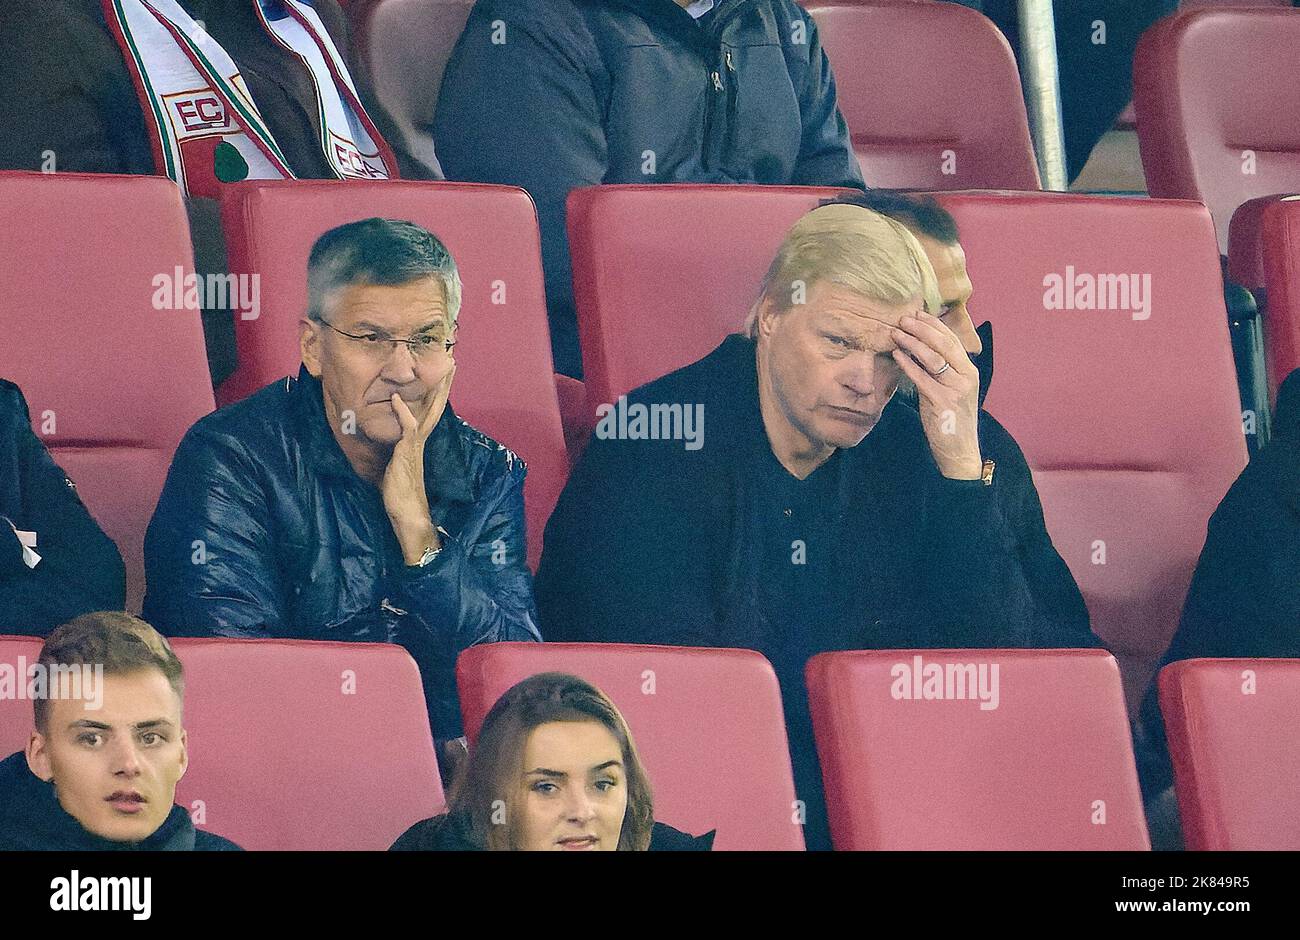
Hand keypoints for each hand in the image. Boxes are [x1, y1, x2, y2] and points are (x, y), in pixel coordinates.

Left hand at [382, 362, 455, 562]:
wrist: (408, 514)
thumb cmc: (400, 496)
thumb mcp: (395, 468)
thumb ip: (395, 454)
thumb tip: (387, 449)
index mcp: (418, 442)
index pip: (429, 413)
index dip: (435, 395)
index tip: (441, 377)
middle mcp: (421, 440)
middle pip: (435, 407)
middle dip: (443, 386)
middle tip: (452, 365)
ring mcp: (416, 444)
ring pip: (428, 412)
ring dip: (434, 391)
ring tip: (442, 372)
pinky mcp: (408, 451)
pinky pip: (407, 426)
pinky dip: (401, 411)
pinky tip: (395, 398)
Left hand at [890, 310, 981, 478]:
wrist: (959, 449)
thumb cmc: (951, 420)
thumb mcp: (952, 390)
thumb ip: (942, 371)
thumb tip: (921, 349)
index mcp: (970, 371)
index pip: (953, 340)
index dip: (935, 325)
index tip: (918, 314)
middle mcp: (966, 377)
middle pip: (944, 344)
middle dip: (922, 329)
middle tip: (904, 319)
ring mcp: (955, 389)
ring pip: (933, 358)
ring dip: (913, 343)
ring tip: (896, 333)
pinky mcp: (941, 401)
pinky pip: (922, 378)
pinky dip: (908, 364)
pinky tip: (897, 355)